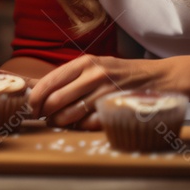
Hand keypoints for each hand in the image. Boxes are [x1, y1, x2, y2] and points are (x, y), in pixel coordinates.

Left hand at [27, 55, 167, 129]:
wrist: (158, 78)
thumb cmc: (120, 74)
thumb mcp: (96, 66)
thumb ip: (71, 77)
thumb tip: (40, 90)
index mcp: (85, 63)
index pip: (49, 81)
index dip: (35, 97)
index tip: (31, 107)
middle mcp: (94, 75)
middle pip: (55, 100)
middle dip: (45, 113)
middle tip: (44, 118)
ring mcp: (105, 92)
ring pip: (70, 115)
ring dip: (60, 123)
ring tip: (59, 122)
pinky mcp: (116, 108)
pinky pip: (89, 124)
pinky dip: (81, 127)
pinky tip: (82, 124)